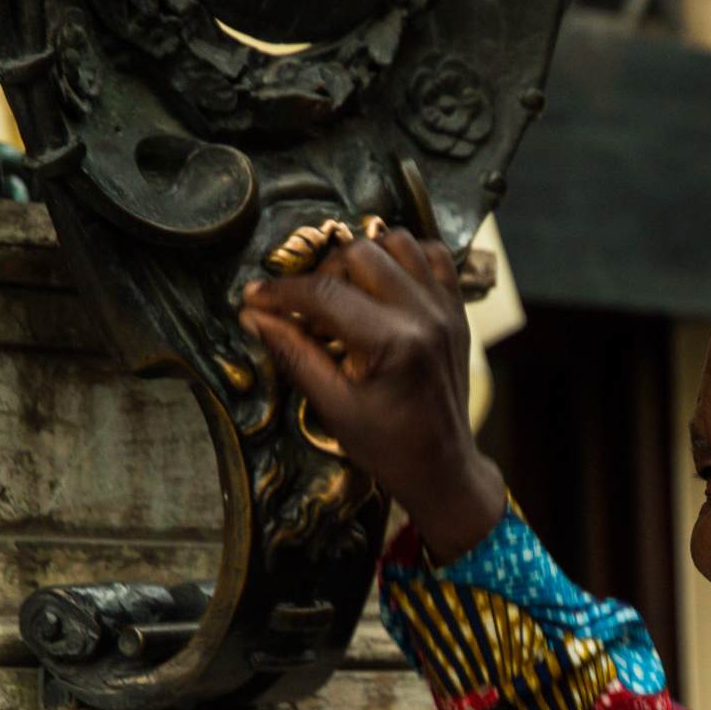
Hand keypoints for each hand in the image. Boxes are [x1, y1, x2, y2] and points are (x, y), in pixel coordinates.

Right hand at [239, 226, 506, 562]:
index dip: (281, 293)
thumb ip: (293, 353)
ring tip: (345, 296)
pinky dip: (404, 258)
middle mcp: (424, 315)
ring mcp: (446, 308)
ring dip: (362, 258)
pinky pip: (433, 255)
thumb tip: (253, 315)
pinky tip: (382, 284)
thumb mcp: (332, 405)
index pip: (324, 293)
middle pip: (360, 254)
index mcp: (393, 342)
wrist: (441, 466)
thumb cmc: (388, 445)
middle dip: (322, 275)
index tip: (254, 298)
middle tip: (308, 313)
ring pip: (397, 242)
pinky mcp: (457, 310)